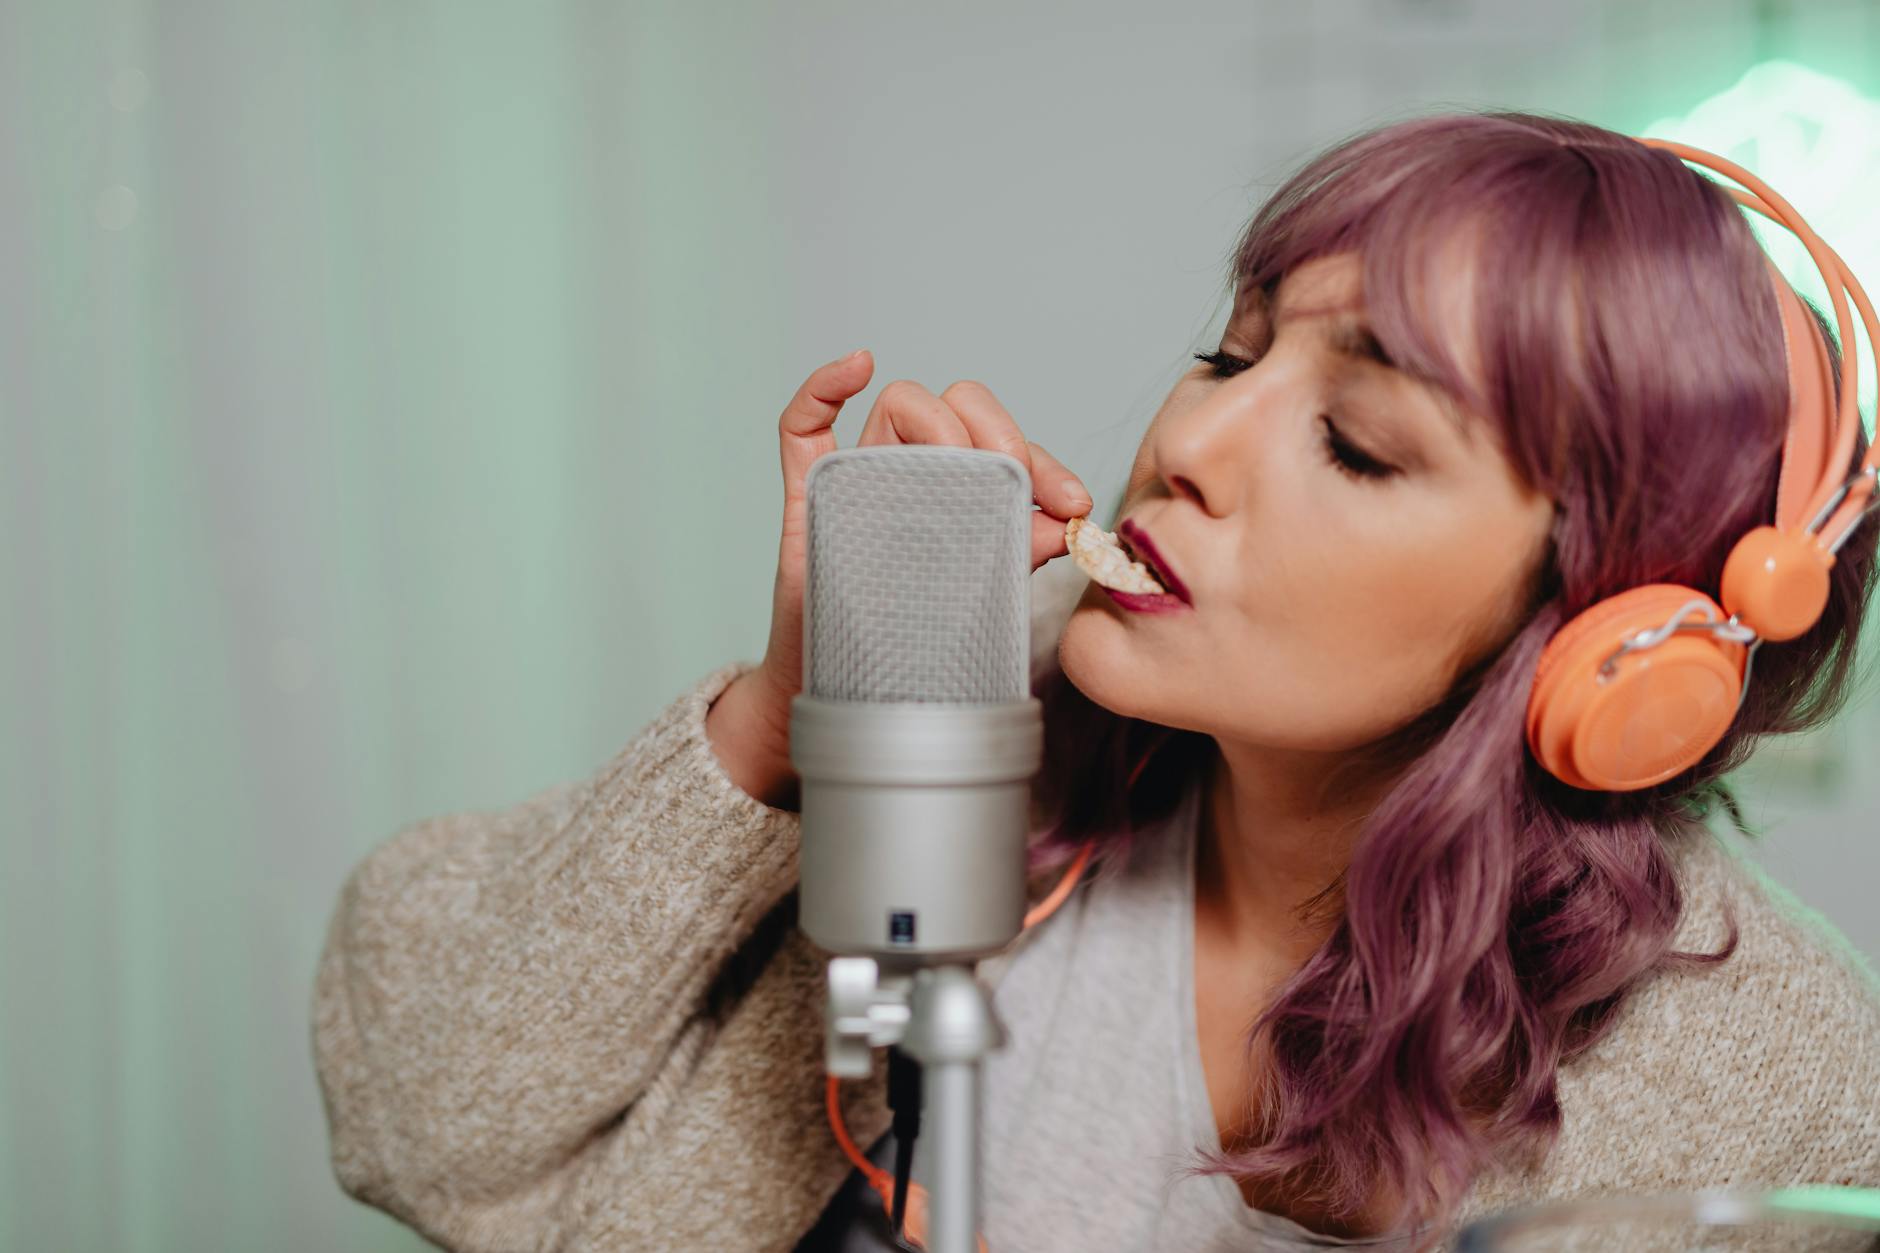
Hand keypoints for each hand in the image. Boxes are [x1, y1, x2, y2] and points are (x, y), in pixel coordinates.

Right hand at [751, 350, 1093, 739]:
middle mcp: (911, 473)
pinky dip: (824, 384)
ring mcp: (859, 479)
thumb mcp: (982, 597)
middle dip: (997, 432)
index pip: (1001, 444)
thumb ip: (1019, 555)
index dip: (1042, 463)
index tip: (1073, 502)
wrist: (855, 701)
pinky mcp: (808, 497)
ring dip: (940, 422)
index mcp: (957, 490)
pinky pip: (801, 424)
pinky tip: (859, 364)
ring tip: (960, 468)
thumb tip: (1063, 522)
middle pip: (955, 405)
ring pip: (900, 404)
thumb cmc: (917, 644)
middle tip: (1016, 482)